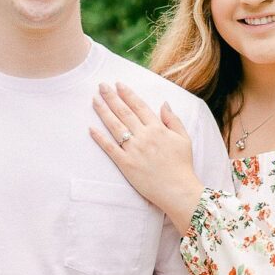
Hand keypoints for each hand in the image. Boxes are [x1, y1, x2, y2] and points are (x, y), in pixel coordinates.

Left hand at [91, 82, 203, 228]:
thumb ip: (173, 120)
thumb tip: (164, 103)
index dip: (127, 94)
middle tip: (101, 85)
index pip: (139, 106)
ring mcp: (133, 149)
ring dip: (103, 112)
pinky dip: (100, 138)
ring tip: (94, 100)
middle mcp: (144, 136)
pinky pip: (110, 148)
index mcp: (157, 128)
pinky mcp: (126, 164)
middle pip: (124, 112)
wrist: (178, 190)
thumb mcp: (184, 138)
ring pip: (115, 126)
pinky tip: (91, 128)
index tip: (118, 84)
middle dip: (111, 97)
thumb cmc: (182, 165)